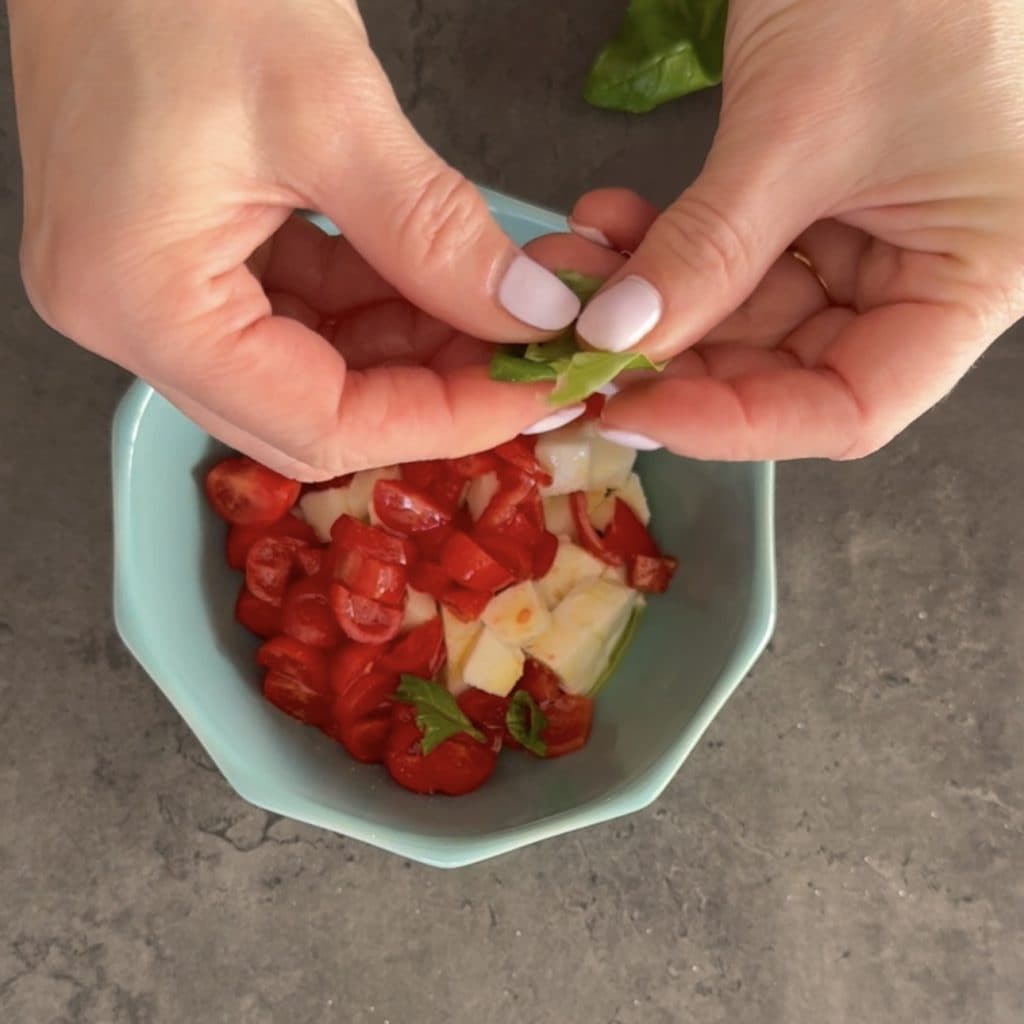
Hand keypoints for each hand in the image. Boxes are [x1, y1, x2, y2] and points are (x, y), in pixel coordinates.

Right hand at [10, 0, 580, 478]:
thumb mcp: (329, 106)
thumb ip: (435, 232)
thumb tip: (532, 314)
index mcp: (143, 303)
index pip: (318, 425)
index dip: (442, 422)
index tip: (533, 388)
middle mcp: (131, 322)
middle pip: (313, 414)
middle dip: (431, 390)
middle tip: (523, 351)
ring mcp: (150, 295)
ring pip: (310, 372)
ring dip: (409, 347)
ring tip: (493, 305)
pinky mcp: (177, 261)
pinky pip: (292, 315)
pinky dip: (370, 303)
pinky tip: (434, 273)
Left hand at [568, 0, 1023, 459]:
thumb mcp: (799, 129)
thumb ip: (708, 251)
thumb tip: (616, 340)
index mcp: (976, 279)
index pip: (851, 409)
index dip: (738, 424)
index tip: (633, 411)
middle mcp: (927, 276)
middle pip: (788, 368)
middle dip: (675, 359)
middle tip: (583, 351)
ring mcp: (871, 240)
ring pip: (746, 316)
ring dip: (654, 301)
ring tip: (577, 273)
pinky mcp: (817, 204)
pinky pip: (732, 256)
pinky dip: (666, 249)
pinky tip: (608, 227)